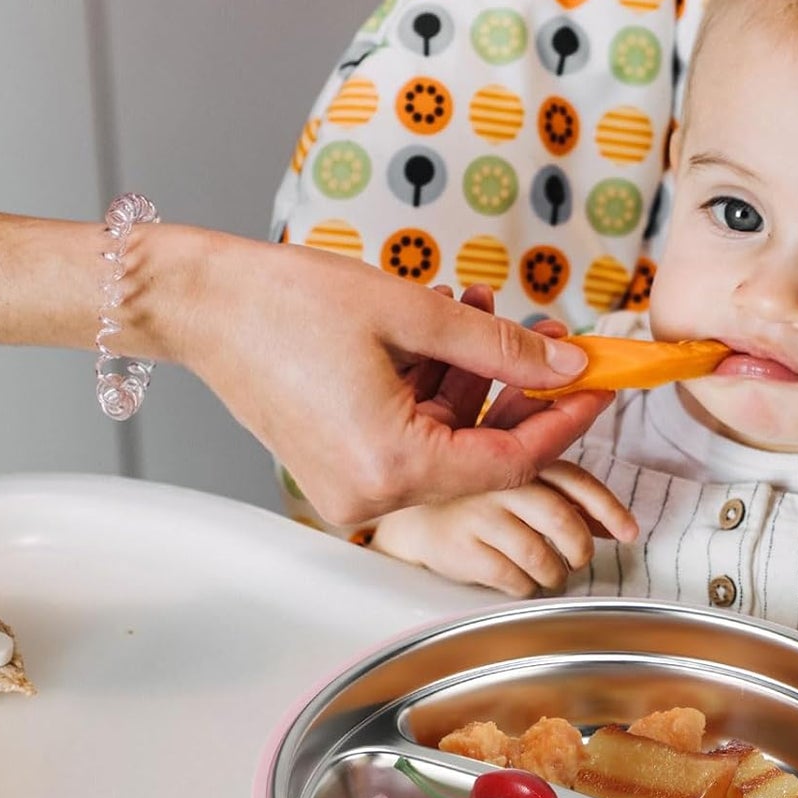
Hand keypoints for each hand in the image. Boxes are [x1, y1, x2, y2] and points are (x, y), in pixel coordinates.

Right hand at [158, 228, 609, 525]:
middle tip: (550, 339)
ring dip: (472, 380)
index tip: (599, 384)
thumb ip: (500, 347)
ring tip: (480, 309)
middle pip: (480, 454)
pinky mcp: (339, 470)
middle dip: (518, 391)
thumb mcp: (411, 312)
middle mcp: (373, 494)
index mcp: (392, 466)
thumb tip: (567, 364)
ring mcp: (352, 488)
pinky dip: (433, 390)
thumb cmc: (284, 303)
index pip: (512, 461)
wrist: (198, 303)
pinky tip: (442, 334)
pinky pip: (410, 437)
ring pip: (446, 441)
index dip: (563, 421)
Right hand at [373, 461, 639, 595]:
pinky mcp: (463, 548)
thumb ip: (565, 498)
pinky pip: (513, 579)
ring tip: (551, 575)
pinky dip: (527, 587)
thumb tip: (614, 527)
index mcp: (520, 459)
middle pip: (562, 521)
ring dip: (556, 574)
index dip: (608, 509)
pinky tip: (522, 582)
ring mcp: (480, 515)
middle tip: (578, 560)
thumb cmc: (476, 499)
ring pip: (541, 556)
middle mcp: (500, 482)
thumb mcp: (520, 483)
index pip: (575, 481)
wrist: (411, 517)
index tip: (628, 533)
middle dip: (580, 550)